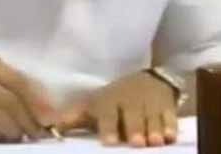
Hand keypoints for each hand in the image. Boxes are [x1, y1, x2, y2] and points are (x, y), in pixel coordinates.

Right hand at [0, 51, 58, 141]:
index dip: (38, 100)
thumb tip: (42, 109)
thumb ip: (6, 86)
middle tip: (43, 132)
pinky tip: (5, 139)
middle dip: (31, 119)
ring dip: (16, 130)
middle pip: (10, 99)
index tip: (52, 117)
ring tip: (25, 137)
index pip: (17, 79)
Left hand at [60, 72, 177, 146]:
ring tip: (156, 141)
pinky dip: (171, 125)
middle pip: (133, 116)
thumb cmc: (116, 98)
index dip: (109, 126)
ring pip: (153, 118)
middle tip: (137, 142)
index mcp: (110, 101)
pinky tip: (171, 136)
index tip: (109, 141)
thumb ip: (74, 118)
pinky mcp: (167, 105)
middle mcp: (130, 101)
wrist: (147, 79)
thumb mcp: (95, 104)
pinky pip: (170, 116)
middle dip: (136, 129)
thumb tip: (49, 126)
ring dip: (155, 129)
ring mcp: (150, 103)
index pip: (108, 113)